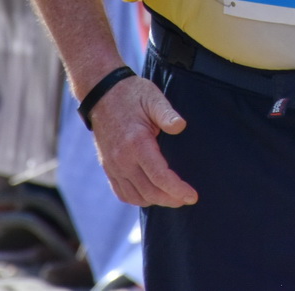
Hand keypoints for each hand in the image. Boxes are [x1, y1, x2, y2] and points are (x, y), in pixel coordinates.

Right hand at [88, 74, 196, 207]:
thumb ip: (167, 113)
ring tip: (173, 197)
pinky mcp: (108, 168)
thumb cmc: (131, 94)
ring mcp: (113, 166)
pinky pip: (123, 193)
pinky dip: (138, 199)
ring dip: (156, 201)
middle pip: (149, 192)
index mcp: (136, 143)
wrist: (101, 93)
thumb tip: (181, 126)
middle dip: (171, 199)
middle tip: (187, 198)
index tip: (192, 196)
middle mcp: (122, 159)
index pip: (159, 177)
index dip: (177, 190)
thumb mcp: (152, 97)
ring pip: (136, 197)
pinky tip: (152, 195)